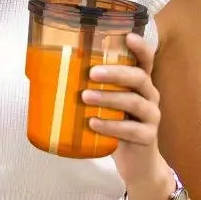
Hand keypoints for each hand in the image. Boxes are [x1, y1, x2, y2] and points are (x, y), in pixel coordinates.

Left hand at [81, 32, 169, 190]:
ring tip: (86, 97)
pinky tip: (93, 123)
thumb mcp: (105, 105)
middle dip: (115, 73)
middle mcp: (149, 96)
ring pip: (135, 102)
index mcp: (140, 84)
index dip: (140, 47)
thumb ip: (91, 90)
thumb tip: (48, 76)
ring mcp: (152, 116)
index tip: (127, 35)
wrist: (136, 164)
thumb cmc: (114, 126)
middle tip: (92, 73)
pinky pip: (131, 129)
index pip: (145, 60)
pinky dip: (111, 125)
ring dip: (108, 98)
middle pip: (139, 77)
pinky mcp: (148, 137)